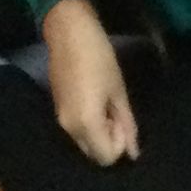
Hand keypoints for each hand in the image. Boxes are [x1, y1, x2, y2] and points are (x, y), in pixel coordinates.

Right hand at [42, 0, 137, 165]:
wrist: (69, 33)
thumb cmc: (99, 58)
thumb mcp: (118, 92)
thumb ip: (127, 124)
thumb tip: (134, 152)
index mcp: (86, 123)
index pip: (107, 157)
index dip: (120, 142)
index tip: (122, 118)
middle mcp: (69, 128)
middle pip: (94, 154)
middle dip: (109, 141)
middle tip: (116, 113)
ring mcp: (60, 120)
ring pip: (85, 143)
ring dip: (99, 133)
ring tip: (106, 104)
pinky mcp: (56, 110)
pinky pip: (76, 130)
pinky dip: (89, 125)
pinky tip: (94, 100)